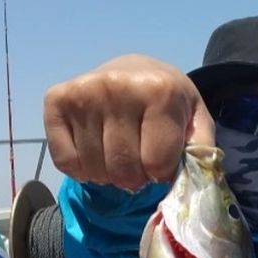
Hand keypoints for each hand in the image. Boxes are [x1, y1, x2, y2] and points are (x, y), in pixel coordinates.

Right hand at [43, 55, 214, 190]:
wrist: (136, 70)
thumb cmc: (168, 102)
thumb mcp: (195, 120)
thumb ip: (200, 151)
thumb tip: (191, 188)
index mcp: (158, 91)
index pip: (156, 164)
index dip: (162, 173)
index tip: (162, 160)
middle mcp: (117, 86)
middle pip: (123, 170)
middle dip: (135, 178)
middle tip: (138, 162)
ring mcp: (83, 93)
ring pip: (95, 170)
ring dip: (108, 175)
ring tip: (118, 154)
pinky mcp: (56, 100)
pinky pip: (66, 162)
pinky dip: (81, 169)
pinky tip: (94, 151)